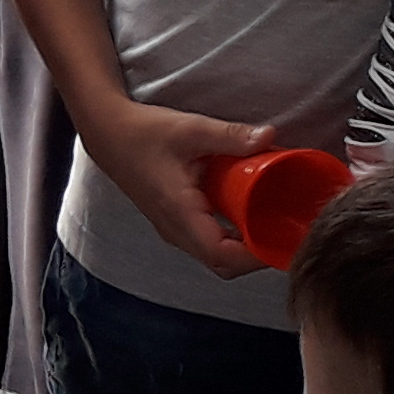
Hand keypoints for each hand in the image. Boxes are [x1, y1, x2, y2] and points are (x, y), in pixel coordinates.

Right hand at [77, 99, 275, 277]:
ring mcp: (175, 229)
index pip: (221, 254)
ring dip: (245, 248)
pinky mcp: (176, 223)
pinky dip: (232, 237)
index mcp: (180, 213)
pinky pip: (208, 242)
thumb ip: (231, 136)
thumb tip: (269, 136)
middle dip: (256, 256)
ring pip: (216, 256)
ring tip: (273, 223)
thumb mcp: (192, 129)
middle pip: (222, 264)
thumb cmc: (144, 133)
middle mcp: (176, 229)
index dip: (255, 256)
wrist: (109, 134)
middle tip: (284, 231)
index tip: (282, 238)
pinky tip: (249, 213)